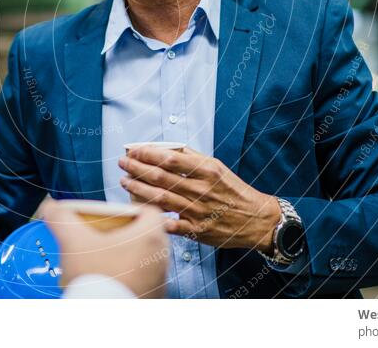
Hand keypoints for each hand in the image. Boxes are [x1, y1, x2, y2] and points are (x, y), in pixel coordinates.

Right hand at [40, 200, 168, 297]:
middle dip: (123, 234)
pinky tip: (107, 281)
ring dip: (125, 257)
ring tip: (101, 262)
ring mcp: (160, 280)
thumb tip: (50, 207)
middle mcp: (162, 257)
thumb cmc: (96, 280)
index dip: (128, 210)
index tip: (112, 217)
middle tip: (103, 238)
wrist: (104, 321)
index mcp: (150, 236)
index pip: (148, 211)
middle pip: (145, 234)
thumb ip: (61, 219)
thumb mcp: (72, 242)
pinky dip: (127, 277)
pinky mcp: (153, 298)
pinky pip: (142, 279)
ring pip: (144, 258)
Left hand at [118, 146, 280, 251]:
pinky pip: (170, 225)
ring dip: (138, 189)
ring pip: (160, 199)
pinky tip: (137, 211)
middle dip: (136, 168)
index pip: (169, 157)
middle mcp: (201, 188)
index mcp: (206, 169)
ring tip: (124, 182)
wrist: (256, 219)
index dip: (147, 153)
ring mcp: (198, 210)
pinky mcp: (197, 230)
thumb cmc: (233, 191)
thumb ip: (192, 156)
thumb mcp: (217, 167)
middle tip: (122, 164)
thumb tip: (166, 147)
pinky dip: (153, 218)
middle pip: (160, 177)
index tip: (133, 150)